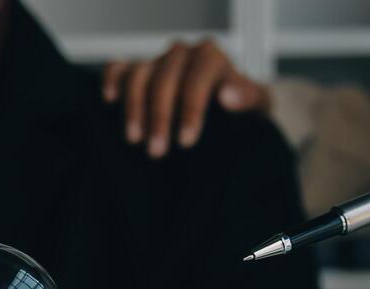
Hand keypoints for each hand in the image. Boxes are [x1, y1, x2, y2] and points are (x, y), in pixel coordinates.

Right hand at [102, 39, 266, 157]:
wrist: (228, 115)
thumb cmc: (242, 112)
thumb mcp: (258, 106)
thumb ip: (249, 98)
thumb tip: (227, 97)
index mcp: (211, 58)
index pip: (198, 76)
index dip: (191, 109)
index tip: (187, 141)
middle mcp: (182, 55)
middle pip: (164, 79)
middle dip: (160, 117)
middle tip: (157, 151)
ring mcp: (157, 62)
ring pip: (138, 75)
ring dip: (134, 108)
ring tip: (134, 140)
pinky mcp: (136, 71)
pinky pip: (117, 68)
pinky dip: (111, 80)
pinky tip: (110, 99)